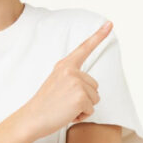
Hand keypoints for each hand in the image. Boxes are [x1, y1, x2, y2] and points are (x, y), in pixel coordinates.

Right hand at [18, 21, 111, 139]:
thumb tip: (88, 86)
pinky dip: (82, 116)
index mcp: (65, 65)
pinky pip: (91, 109)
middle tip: (64, 102)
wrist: (32, 118)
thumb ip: (71, 77)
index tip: (109, 23)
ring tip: (65, 108)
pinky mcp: (80, 97)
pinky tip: (67, 114)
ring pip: (95, 98)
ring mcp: (76, 82)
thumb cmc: (45, 104)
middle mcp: (71, 70)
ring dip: (83, 107)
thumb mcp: (56, 82)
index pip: (84, 48)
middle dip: (84, 98)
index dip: (99, 36)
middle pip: (95, 86)